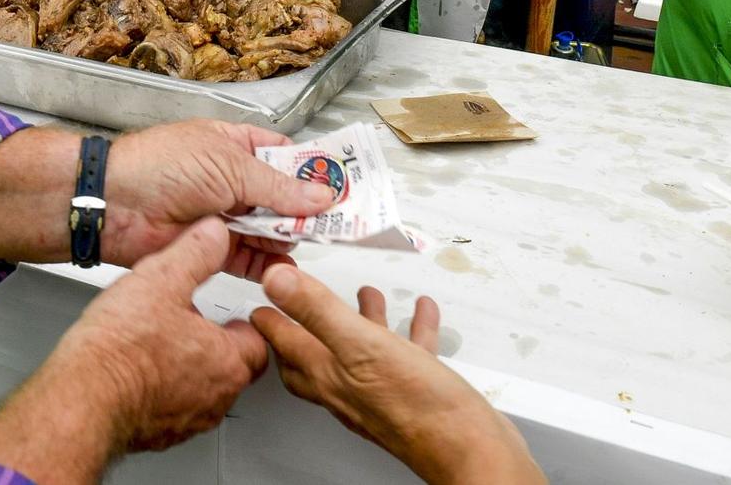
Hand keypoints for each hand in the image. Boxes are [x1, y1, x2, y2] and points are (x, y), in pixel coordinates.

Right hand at [51, 218, 270, 453]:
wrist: (83, 399)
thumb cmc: (121, 350)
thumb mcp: (161, 279)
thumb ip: (195, 252)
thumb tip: (214, 234)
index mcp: (227, 359)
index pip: (257, 340)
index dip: (240, 320)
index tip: (227, 311)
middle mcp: (215, 397)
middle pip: (233, 368)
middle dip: (216, 345)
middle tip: (192, 325)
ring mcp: (188, 421)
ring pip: (204, 392)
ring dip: (190, 370)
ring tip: (162, 345)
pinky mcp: (159, 436)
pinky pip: (173, 411)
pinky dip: (163, 392)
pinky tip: (139, 372)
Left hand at [103, 120, 338, 278]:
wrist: (113, 203)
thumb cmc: (160, 166)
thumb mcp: (229, 166)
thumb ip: (277, 187)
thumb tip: (320, 195)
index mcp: (236, 145)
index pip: (286, 158)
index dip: (313, 173)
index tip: (342, 188)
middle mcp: (232, 181)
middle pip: (283, 198)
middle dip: (306, 211)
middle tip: (337, 225)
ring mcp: (223, 215)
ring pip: (269, 231)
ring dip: (289, 239)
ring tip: (312, 246)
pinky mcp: (212, 249)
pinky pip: (249, 259)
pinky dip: (268, 265)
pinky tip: (284, 269)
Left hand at [251, 270, 542, 483]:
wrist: (469, 449)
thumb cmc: (417, 407)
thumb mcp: (361, 343)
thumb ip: (317, 310)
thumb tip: (276, 281)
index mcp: (328, 374)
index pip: (284, 342)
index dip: (270, 315)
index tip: (261, 295)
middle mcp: (349, 386)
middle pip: (314, 355)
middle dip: (305, 324)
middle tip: (298, 301)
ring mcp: (381, 392)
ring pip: (363, 349)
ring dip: (362, 319)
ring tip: (367, 294)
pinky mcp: (414, 394)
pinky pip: (407, 353)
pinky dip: (411, 329)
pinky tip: (420, 315)